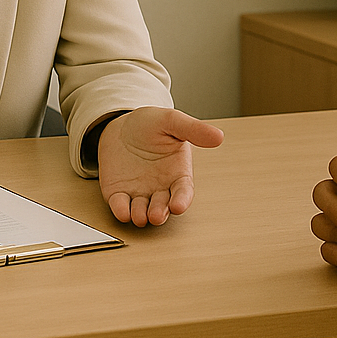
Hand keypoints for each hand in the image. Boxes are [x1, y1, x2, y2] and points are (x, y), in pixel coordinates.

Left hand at [97, 107, 223, 226]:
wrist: (122, 126)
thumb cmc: (150, 124)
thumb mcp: (172, 121)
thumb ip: (193, 130)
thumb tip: (218, 136)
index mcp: (177, 173)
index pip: (183, 191)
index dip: (182, 200)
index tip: (179, 205)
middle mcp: (160, 187)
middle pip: (163, 206)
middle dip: (160, 213)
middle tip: (156, 215)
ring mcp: (139, 193)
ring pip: (142, 211)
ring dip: (140, 216)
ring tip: (139, 215)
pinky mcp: (119, 194)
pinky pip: (120, 206)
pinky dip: (121, 211)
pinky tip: (122, 211)